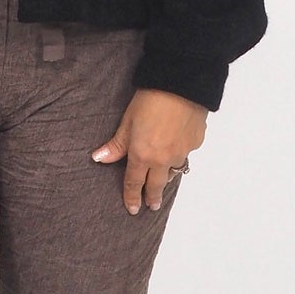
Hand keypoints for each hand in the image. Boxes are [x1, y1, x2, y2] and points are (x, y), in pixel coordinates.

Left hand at [91, 88, 207, 214]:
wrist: (182, 85)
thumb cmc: (151, 99)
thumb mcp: (127, 121)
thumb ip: (116, 144)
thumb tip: (99, 158)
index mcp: (142, 155)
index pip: (134, 182)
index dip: (132, 197)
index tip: (132, 208)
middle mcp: (163, 159)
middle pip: (156, 185)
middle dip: (152, 197)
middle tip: (152, 206)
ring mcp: (181, 153)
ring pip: (172, 171)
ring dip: (166, 176)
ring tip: (163, 179)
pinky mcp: (195, 143)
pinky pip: (185, 154)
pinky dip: (179, 154)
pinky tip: (176, 148)